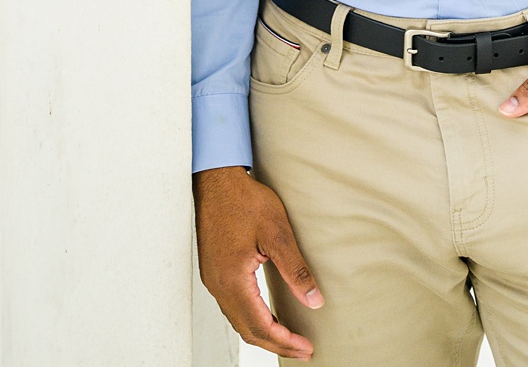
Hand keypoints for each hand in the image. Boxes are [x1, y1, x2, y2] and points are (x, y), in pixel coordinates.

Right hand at [194, 166, 320, 358]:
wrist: (215, 178)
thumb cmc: (243, 200)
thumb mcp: (277, 233)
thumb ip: (296, 270)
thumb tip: (314, 301)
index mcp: (232, 279)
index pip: (260, 325)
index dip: (285, 341)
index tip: (307, 347)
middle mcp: (217, 283)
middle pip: (247, 329)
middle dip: (276, 344)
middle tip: (303, 350)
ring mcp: (212, 277)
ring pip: (237, 320)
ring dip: (263, 333)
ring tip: (288, 338)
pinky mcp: (213, 269)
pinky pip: (231, 306)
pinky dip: (251, 318)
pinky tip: (266, 315)